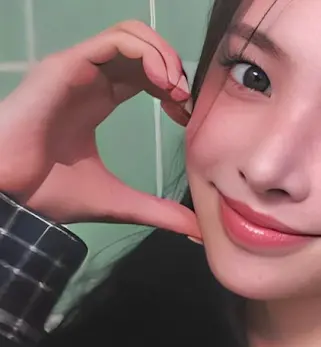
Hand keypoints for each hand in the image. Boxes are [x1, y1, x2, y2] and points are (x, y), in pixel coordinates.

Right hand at [0, 20, 200, 238]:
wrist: (10, 196)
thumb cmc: (52, 194)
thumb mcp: (120, 203)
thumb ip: (159, 212)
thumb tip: (198, 232)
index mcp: (98, 100)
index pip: (144, 75)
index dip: (173, 88)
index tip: (187, 116)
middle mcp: (89, 79)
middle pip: (142, 50)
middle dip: (174, 70)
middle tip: (187, 101)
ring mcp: (77, 70)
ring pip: (130, 35)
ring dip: (164, 57)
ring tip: (177, 91)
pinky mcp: (67, 67)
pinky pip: (114, 41)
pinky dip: (147, 54)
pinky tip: (163, 83)